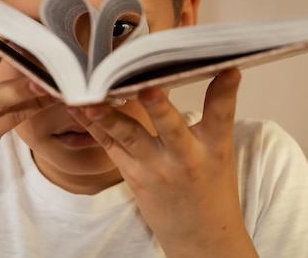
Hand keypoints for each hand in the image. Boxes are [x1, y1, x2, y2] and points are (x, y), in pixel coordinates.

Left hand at [68, 69, 257, 257]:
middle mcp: (184, 158)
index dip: (225, 92)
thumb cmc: (210, 187)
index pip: (222, 116)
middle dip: (159, 109)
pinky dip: (92, 124)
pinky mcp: (132, 174)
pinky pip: (109, 144)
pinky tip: (77, 106)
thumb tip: (198, 72)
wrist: (200, 236)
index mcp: (214, 148)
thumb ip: (210, 118)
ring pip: (129, 137)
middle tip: (149, 89)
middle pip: (171, 129)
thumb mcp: (219, 152)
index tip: (230, 69)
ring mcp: (155, 168)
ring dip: (109, 117)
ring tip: (92, 100)